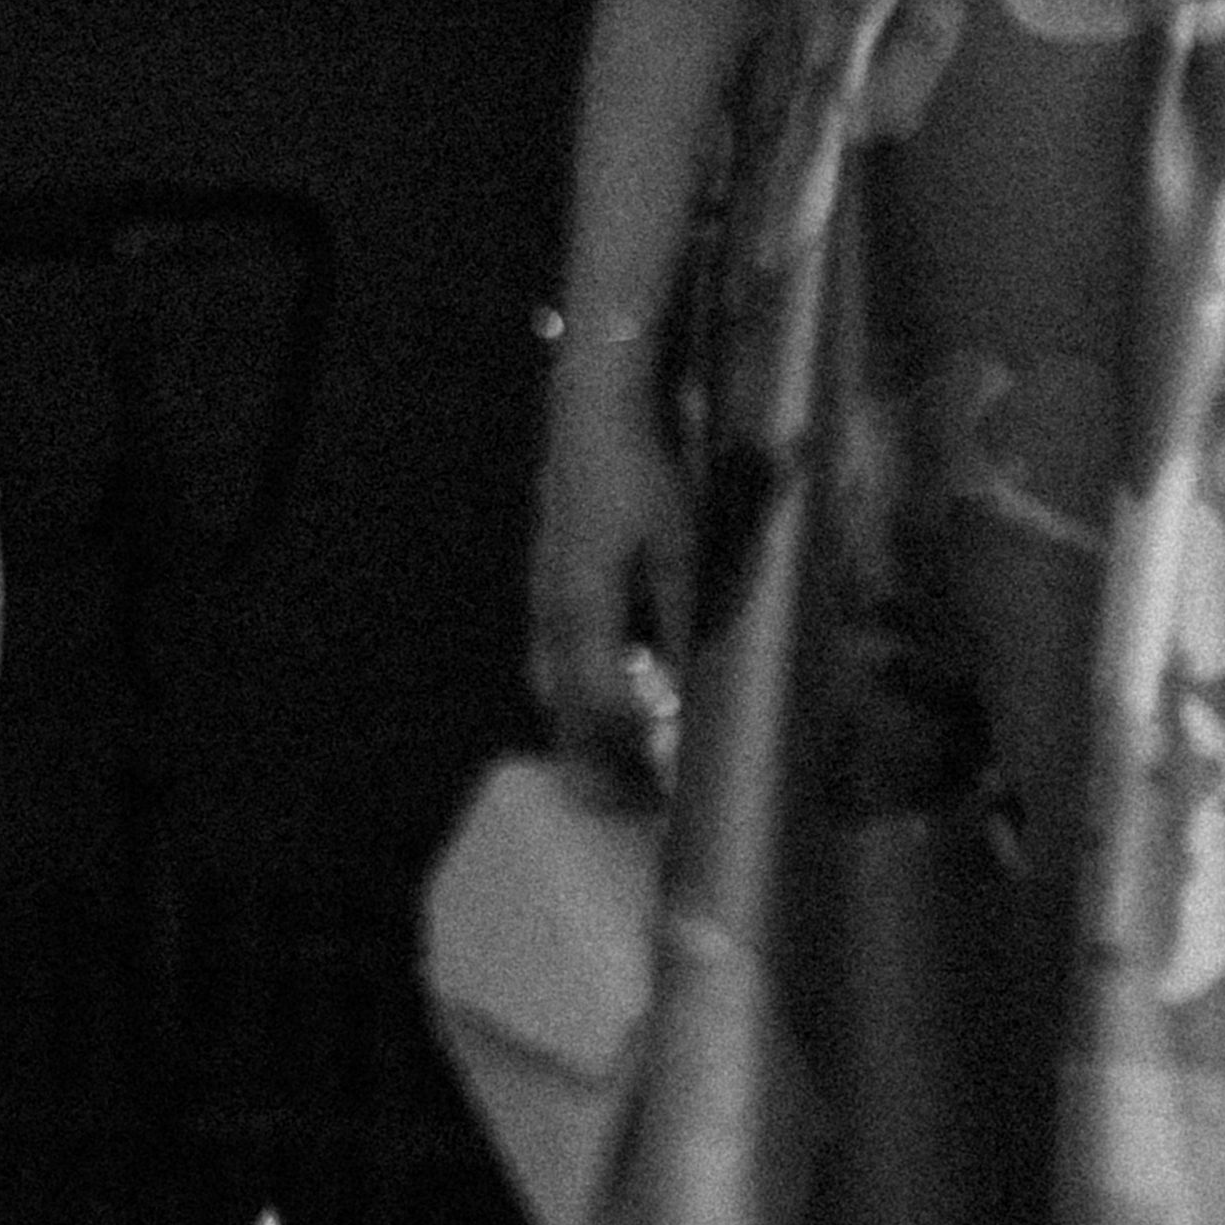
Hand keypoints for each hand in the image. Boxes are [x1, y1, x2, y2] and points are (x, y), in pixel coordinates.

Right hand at [528, 354, 693, 796]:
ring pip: (551, 691)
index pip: (602, 708)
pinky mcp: (547, 588)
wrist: (593, 416)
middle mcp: (554, 618)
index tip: (664, 791)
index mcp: (585, 613)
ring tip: (611, 771)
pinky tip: (593, 704)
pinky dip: (570, 698)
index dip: (632, 753)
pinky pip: (549, 663)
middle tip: (628, 807)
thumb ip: (677, 623)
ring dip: (580, 735)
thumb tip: (681, 690)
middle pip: (565, 714)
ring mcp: (543, 603)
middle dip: (594, 765)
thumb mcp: (678, 550)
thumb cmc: (644, 479)